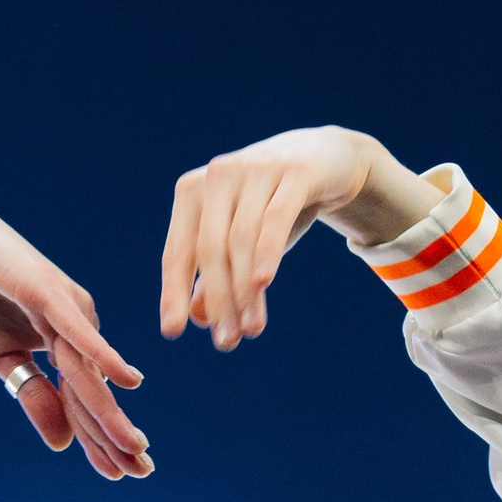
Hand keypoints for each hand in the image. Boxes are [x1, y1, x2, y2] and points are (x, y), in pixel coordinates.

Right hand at [0, 190, 150, 481]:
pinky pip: (78, 332)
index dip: (100, 436)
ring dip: (110, 410)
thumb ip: (34, 397)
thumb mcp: (5, 361)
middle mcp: (78, 325)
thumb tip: (63, 444)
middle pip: (97, 389)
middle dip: (116, 433)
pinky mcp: (49, 294)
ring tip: (134, 444)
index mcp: (68, 341)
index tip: (121, 472)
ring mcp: (66, 308)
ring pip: (88, 371)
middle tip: (142, 470)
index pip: (86, 398)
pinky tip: (129, 381)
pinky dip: (104, 356)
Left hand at [160, 127, 442, 347]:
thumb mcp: (242, 241)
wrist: (329, 158)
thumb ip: (217, 274)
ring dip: (245, 290)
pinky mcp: (294, 171)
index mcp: (193, 192)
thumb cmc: (274, 206)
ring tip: (252, 328)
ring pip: (242, 239)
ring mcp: (256, 169)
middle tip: (226, 342)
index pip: (178, 251)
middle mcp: (218, 176)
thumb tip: (197, 317)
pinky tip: (263, 284)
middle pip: (209, 249)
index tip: (173, 332)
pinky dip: (267, 252)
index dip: (174, 292)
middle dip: (218, 300)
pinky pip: (275, 218)